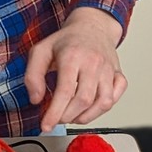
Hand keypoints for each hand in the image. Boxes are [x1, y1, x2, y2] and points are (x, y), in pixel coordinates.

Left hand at [24, 8, 126, 131]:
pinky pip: (115, 97)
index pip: (65, 91)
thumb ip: (33, 75)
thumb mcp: (41, 51)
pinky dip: (103, 108)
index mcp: (72, 56)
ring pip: (103, 102)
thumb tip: (36, 99)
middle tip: (57, 118)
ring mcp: (108, 69)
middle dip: (67, 116)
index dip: (55, 113)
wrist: (92, 26)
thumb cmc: (66, 40)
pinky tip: (90, 108)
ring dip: (86, 117)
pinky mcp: (118, 74)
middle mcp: (93, 63)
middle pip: (84, 100)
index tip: (46, 125)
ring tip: (72, 116)